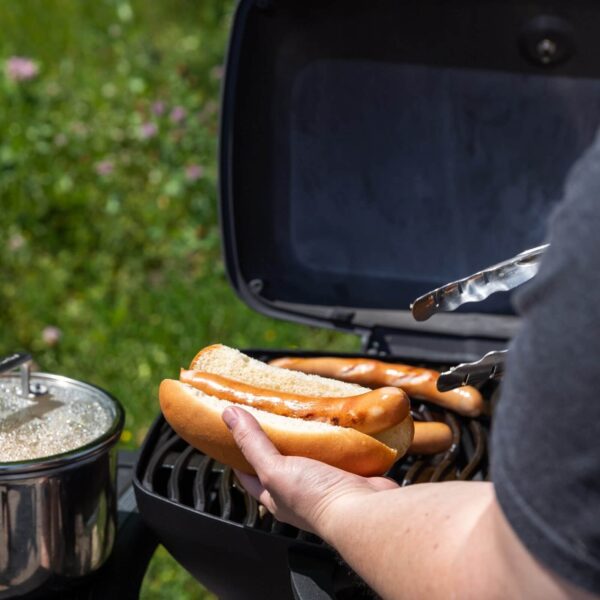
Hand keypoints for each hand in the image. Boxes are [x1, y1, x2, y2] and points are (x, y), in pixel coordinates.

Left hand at [222, 406, 397, 537]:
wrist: (364, 510)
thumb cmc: (316, 499)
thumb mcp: (274, 468)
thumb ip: (252, 443)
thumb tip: (228, 415)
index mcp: (276, 497)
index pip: (249, 475)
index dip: (239, 455)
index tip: (235, 432)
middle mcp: (299, 491)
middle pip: (281, 461)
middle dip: (276, 439)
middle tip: (271, 413)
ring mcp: (326, 482)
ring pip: (311, 454)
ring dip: (308, 436)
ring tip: (302, 411)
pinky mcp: (350, 473)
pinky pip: (339, 451)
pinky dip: (335, 437)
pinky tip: (334, 421)